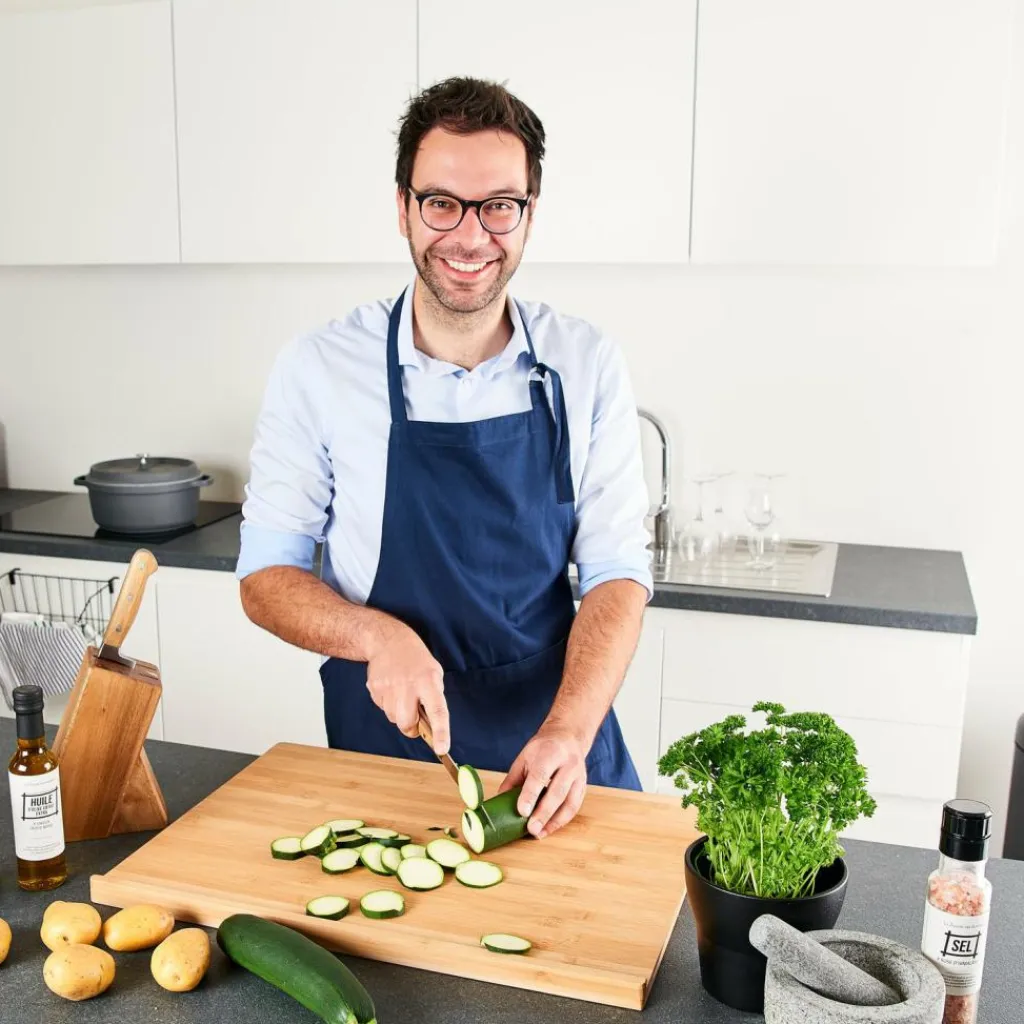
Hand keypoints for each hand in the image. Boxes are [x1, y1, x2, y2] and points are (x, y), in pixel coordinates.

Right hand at [366, 624, 449, 755]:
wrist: (387, 641)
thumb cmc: (416, 660)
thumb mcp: (434, 673)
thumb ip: (434, 697)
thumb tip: (431, 725)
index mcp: (428, 681)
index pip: (437, 711)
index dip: (440, 732)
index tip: (442, 749)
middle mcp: (408, 686)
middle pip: (408, 724)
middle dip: (412, 727)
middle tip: (415, 716)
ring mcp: (388, 688)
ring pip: (394, 719)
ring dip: (400, 713)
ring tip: (402, 692)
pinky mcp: (375, 690)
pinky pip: (383, 709)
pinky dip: (389, 704)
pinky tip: (392, 688)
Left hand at [498, 723, 587, 838]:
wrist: (568, 736)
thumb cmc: (542, 749)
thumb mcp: (524, 757)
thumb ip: (513, 779)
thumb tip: (497, 802)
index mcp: (550, 753)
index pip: (540, 775)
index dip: (531, 794)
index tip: (522, 812)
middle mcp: (568, 764)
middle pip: (557, 791)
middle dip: (543, 813)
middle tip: (531, 829)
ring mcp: (578, 775)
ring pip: (569, 802)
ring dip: (554, 821)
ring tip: (539, 833)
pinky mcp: (583, 786)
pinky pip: (574, 807)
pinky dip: (562, 820)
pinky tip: (549, 828)